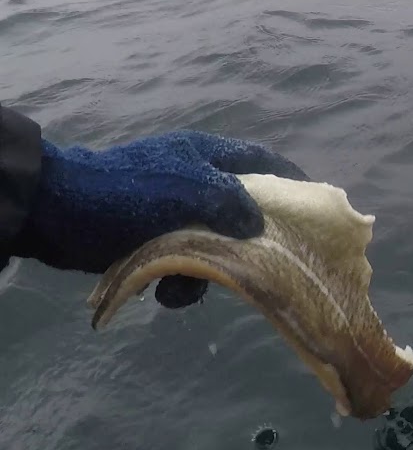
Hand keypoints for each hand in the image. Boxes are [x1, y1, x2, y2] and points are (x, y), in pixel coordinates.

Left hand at [13, 130, 311, 307]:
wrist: (61, 214)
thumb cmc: (129, 192)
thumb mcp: (191, 189)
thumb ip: (234, 202)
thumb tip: (258, 225)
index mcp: (207, 156)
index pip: (263, 160)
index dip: (292, 180)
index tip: (315, 207)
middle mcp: (197, 182)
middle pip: (245, 211)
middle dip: (251, 242)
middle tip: (269, 265)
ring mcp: (176, 213)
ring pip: (218, 246)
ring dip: (211, 272)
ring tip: (191, 284)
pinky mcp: (157, 242)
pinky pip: (187, 266)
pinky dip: (181, 284)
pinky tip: (166, 293)